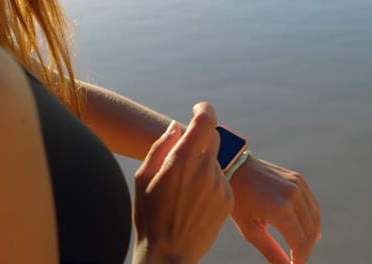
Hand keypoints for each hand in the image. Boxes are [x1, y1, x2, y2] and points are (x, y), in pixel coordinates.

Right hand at [132, 103, 233, 263]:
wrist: (168, 254)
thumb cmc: (149, 215)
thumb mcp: (143, 178)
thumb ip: (160, 147)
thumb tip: (176, 126)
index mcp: (182, 162)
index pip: (206, 120)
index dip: (203, 108)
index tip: (197, 108)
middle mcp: (206, 171)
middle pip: (213, 138)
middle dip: (200, 139)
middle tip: (183, 156)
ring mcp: (220, 187)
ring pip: (217, 160)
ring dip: (204, 164)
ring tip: (185, 188)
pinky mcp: (228, 200)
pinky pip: (222, 179)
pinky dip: (211, 181)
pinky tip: (195, 200)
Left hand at [230, 156, 320, 263]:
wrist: (234, 168)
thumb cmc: (238, 200)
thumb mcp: (250, 229)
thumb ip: (270, 251)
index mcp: (281, 210)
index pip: (300, 244)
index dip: (299, 260)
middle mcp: (293, 197)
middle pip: (309, 233)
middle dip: (304, 250)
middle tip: (295, 259)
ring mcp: (298, 185)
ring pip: (314, 219)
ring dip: (310, 236)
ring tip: (302, 247)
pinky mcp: (298, 179)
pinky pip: (312, 204)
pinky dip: (312, 218)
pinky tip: (308, 230)